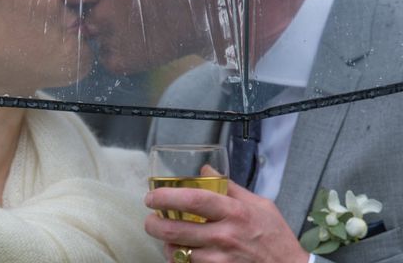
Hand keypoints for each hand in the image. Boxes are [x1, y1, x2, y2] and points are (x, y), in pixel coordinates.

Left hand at [144, 176, 310, 262]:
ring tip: (166, 238)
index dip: (167, 196)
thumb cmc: (275, 235)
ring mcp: (221, 260)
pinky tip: (181, 254)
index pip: (193, 199)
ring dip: (167, 245)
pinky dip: (180, 261)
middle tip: (150, 220)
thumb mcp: (259, 204)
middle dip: (155, 225)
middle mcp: (225, 236)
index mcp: (234, 212)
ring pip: (179, 253)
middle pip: (177, 230)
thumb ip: (230, 187)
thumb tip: (205, 171)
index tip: (152, 196)